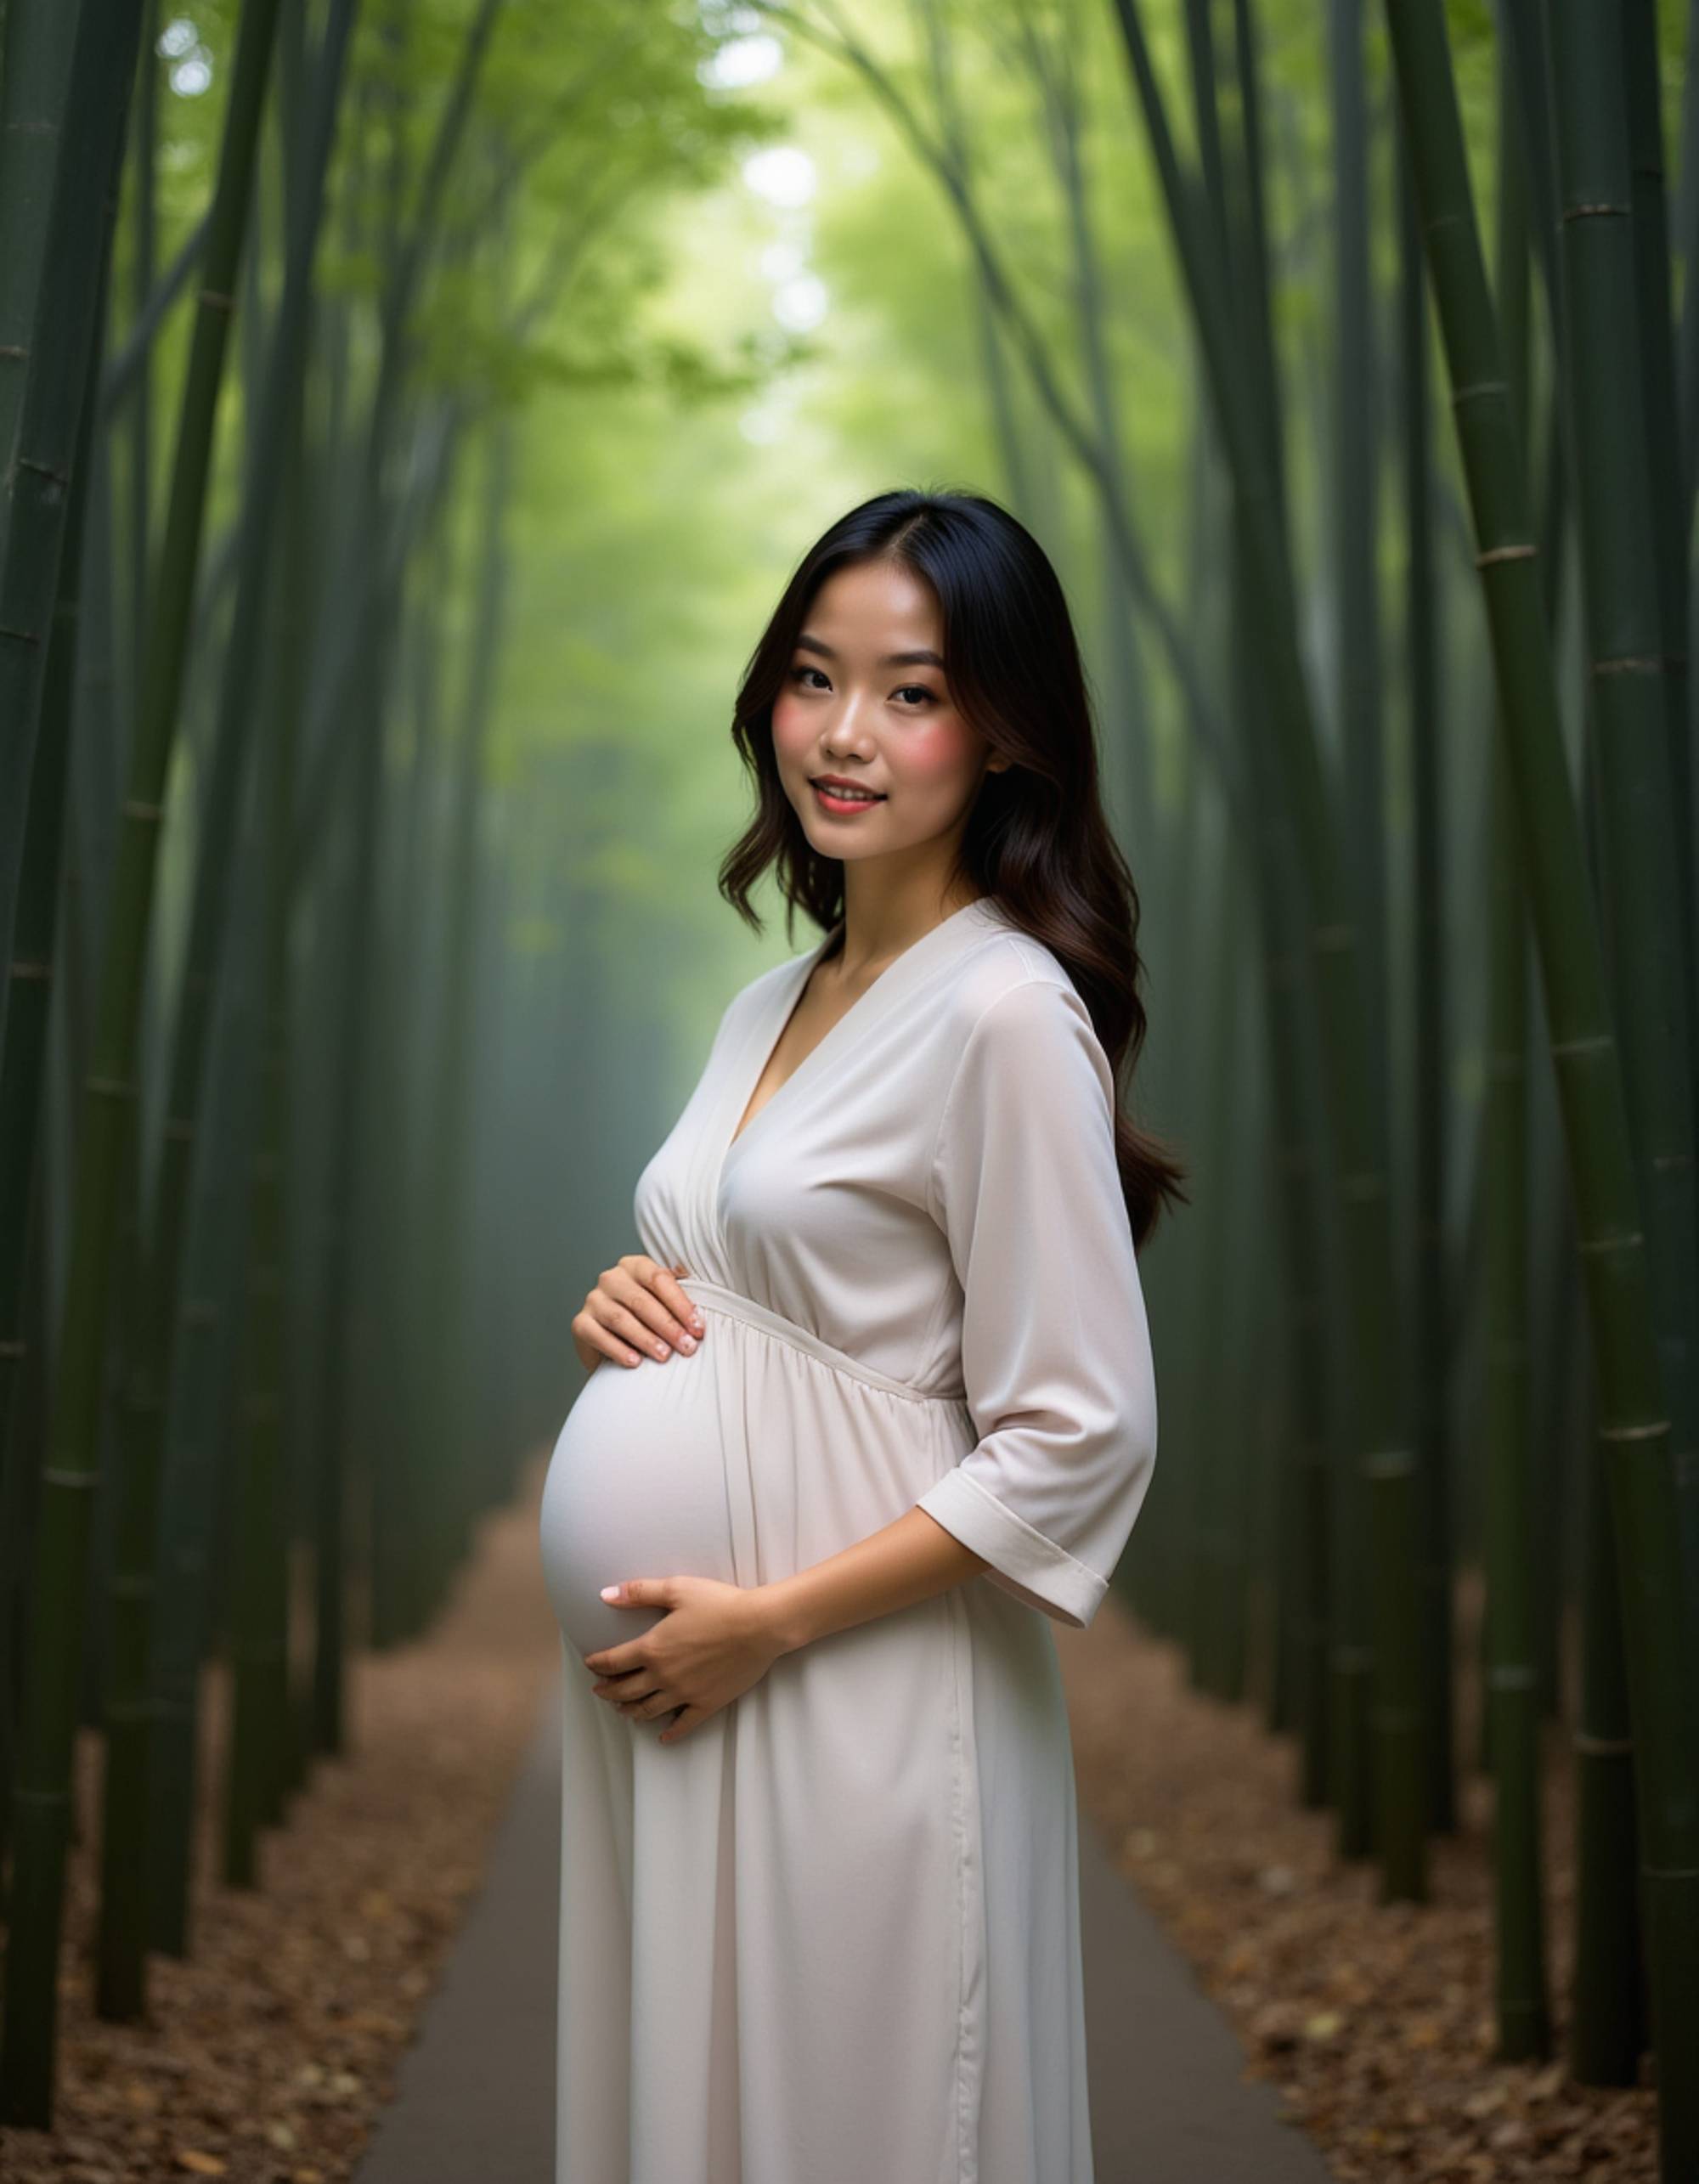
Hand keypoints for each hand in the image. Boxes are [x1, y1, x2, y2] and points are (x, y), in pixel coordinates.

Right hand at [571, 1253, 704, 1372]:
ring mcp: (593, 1299)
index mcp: (635, 1265)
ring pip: (621, 1319)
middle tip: (688, 1348)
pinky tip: (635, 1362)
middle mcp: (611, 1278)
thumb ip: (681, 1292)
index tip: (699, 1328)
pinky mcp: (580, 1323)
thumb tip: (711, 1287)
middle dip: (668, 1326)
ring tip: (665, 1356)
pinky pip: (599, 1336)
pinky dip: (618, 1350)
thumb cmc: (647, 1316)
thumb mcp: (664, 1300)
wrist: (613, 1339)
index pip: (659, 1279)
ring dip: (646, 1339)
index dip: (681, 1304)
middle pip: (642, 1301)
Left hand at [583, 1576, 783, 1744]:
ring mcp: (684, 1694)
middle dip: (608, 1691)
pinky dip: (670, 1733)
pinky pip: (683, 1725)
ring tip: (622, 1710)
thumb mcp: (676, 1589)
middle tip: (600, 1690)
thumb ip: (639, 1592)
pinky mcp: (706, 1704)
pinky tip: (663, 1737)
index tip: (591, 1664)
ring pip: (648, 1710)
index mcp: (653, 1648)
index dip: (598, 1664)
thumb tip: (604, 1595)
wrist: (759, 1626)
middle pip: (625, 1691)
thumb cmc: (719, 1603)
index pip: (614, 1662)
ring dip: (630, 1711)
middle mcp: (663, 1676)